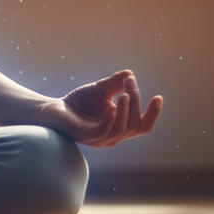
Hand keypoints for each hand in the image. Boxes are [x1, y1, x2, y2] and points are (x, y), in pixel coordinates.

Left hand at [42, 70, 161, 147]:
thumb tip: (130, 74)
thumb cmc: (79, 101)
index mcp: (121, 127)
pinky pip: (104, 132)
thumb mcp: (101, 89)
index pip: (144, 125)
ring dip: (126, 111)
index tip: (158, 96)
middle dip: (136, 102)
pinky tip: (111, 107)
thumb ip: (115, 83)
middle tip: (130, 83)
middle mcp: (113, 137)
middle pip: (135, 124)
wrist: (54, 108)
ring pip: (122, 130)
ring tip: (124, 94)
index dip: (153, 114)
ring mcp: (100, 139)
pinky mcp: (86, 137)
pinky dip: (111, 120)